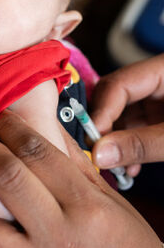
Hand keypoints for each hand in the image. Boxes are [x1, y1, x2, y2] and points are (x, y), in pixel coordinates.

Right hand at [91, 54, 163, 176]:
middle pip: (115, 97)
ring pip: (124, 115)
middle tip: (97, 154)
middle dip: (105, 128)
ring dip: (116, 142)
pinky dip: (131, 146)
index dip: (100, 113)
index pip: (117, 84)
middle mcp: (159, 79)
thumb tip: (99, 155)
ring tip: (115, 166)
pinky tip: (130, 167)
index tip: (91, 142)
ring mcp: (162, 98)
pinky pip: (138, 126)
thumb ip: (142, 144)